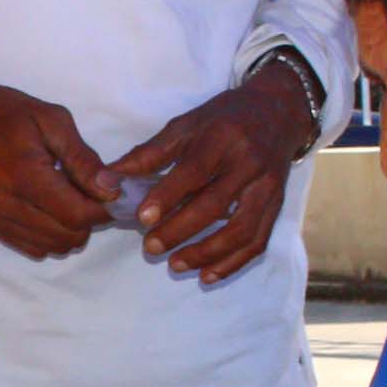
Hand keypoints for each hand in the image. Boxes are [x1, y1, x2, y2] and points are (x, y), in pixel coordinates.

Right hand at [0, 48, 113, 258]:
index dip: (104, 209)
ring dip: (72, 228)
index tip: (114, 192)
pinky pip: (36, 248)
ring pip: (55, 246)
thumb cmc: (8, 114)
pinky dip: (52, 233)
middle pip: (69, 236)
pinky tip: (49, 206)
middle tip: (90, 190)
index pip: (77, 215)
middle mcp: (8, 206)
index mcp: (25, 176)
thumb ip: (83, 159)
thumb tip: (111, 189)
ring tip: (68, 196)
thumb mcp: (53, 121)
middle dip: (90, 218)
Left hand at [108, 65, 314, 283]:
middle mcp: (249, 164)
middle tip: (151, 247)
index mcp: (223, 138)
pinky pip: (257, 241)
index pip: (194, 171)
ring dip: (207, 253)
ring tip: (176, 264)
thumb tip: (108, 179)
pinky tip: (207, 275)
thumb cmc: (223, 118)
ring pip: (240, 230)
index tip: (142, 218)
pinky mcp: (277, 205)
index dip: (168, 196)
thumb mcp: (186, 124)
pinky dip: (233, 263)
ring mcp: (267, 188)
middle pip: (215, 204)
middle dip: (180, 230)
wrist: (278, 111)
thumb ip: (149, 154)